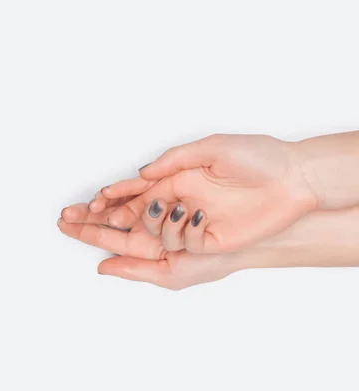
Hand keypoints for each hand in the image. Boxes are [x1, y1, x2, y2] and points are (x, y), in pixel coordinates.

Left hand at [58, 203, 240, 289]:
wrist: (245, 239)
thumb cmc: (213, 263)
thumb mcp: (172, 273)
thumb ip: (135, 270)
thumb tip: (102, 268)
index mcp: (148, 249)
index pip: (110, 240)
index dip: (87, 232)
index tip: (66, 225)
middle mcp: (151, 229)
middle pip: (112, 220)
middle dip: (88, 215)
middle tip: (65, 211)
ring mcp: (161, 209)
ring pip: (125, 202)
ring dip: (105, 201)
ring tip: (85, 199)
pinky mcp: (172, 190)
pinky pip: (144, 188)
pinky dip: (127, 189)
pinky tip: (112, 190)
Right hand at [89, 134, 317, 252]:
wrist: (295, 178)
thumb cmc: (258, 156)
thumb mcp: (213, 147)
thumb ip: (175, 159)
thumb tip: (142, 172)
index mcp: (181, 178)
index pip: (139, 189)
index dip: (115, 196)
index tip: (94, 201)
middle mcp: (184, 200)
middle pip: (140, 214)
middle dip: (116, 218)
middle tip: (98, 220)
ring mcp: (198, 221)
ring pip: (160, 231)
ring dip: (158, 223)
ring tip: (176, 208)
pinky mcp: (214, 239)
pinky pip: (186, 242)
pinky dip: (184, 232)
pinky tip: (198, 216)